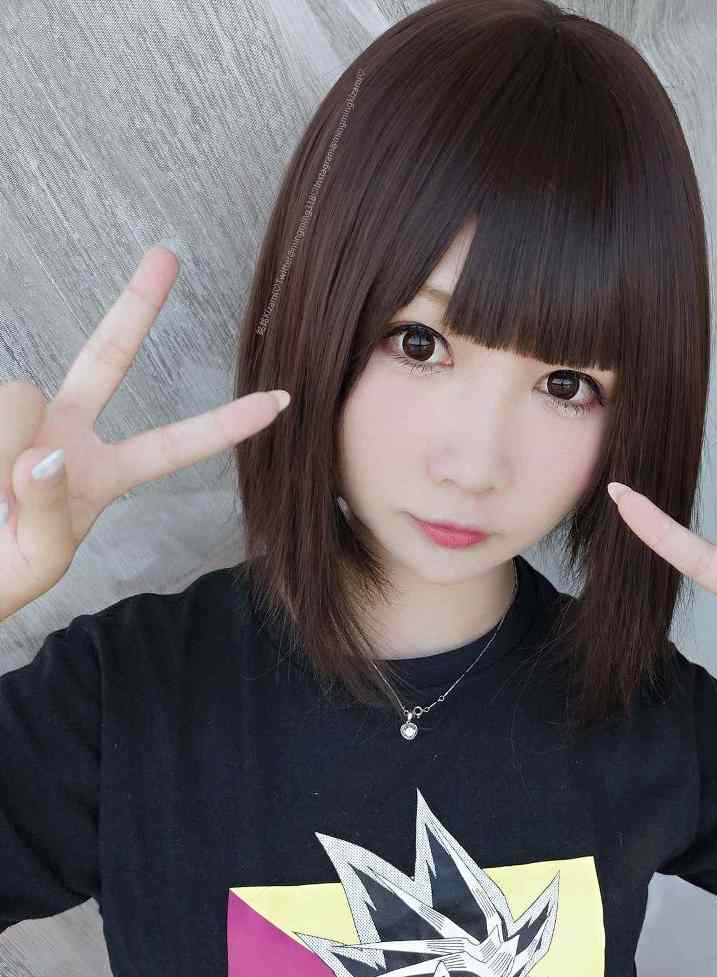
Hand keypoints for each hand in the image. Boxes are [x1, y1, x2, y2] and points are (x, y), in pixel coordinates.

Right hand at [0, 245, 290, 621]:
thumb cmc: (2, 571)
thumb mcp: (37, 557)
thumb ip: (48, 514)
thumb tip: (43, 457)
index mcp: (101, 475)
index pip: (171, 445)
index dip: (222, 425)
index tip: (279, 402)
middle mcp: (65, 433)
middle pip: (105, 358)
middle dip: (137, 307)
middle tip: (168, 254)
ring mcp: (20, 417)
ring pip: (19, 398)